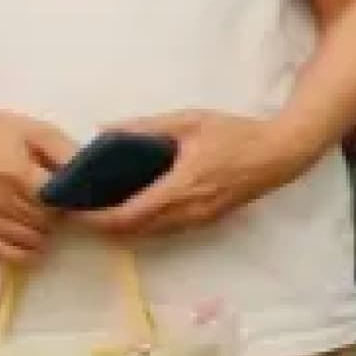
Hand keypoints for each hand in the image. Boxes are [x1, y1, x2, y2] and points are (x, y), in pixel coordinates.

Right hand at [0, 103, 75, 264]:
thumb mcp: (31, 129)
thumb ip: (65, 152)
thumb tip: (92, 173)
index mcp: (16, 173)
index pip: (58, 204)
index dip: (71, 202)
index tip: (70, 194)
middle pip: (45, 224)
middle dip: (56, 216)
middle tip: (51, 202)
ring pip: (28, 241)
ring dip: (40, 232)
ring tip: (36, 214)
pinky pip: (1, 254)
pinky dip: (20, 251)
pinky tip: (25, 237)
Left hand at [80, 110, 314, 241]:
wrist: (281, 154)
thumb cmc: (236, 134)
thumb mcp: (188, 121)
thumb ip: (145, 127)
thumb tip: (104, 130)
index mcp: (180, 187)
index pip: (128, 215)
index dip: (97, 219)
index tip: (75, 210)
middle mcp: (188, 211)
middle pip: (134, 231)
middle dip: (104, 226)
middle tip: (80, 209)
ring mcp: (199, 220)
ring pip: (150, 234)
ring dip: (123, 227)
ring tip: (100, 209)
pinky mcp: (206, 220)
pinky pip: (166, 230)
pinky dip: (143, 224)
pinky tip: (133, 208)